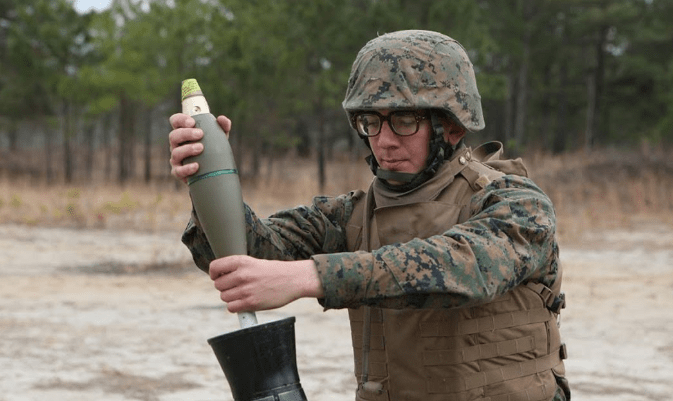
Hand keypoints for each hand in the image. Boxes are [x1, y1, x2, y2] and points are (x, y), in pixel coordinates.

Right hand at [168, 113, 231, 183]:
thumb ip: (222, 126)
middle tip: (200, 134)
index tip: (192, 122)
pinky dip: (187, 168)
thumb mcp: (219, 137)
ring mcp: (176, 159)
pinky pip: (178, 171)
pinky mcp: (178, 172)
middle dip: (186, 133)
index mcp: (183, 132)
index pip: (175, 121)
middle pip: (173, 136)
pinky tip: (196, 166)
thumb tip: (222, 119)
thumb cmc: (213, 150)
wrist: (213, 172)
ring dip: (187, 149)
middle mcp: (177, 145)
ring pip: (176, 152)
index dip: (180, 120)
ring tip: (201, 148)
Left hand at [209, 255, 324, 312]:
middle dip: (225, 287)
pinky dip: (236, 307)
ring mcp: (246, 290)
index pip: (215, 267)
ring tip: (243, 294)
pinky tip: (245, 302)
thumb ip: (237, 268)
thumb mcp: (254, 262)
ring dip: (231, 297)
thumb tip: (219, 277)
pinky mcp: (251, 303)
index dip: (214, 274)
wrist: (294, 279)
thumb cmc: (275, 271)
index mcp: (242, 261)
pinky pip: (231, 308)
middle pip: (218, 285)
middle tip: (236, 287)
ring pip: (224, 297)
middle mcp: (242, 275)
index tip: (218, 276)